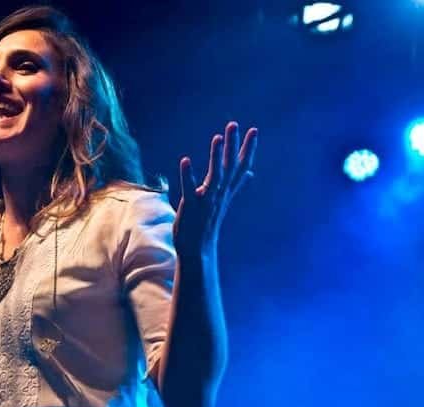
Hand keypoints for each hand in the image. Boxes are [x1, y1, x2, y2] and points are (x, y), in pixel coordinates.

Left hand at [173, 121, 257, 255]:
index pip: (240, 167)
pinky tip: (186, 160)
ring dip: (216, 157)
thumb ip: (236, 184)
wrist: (198, 250)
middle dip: (233, 145)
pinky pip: (190, 189)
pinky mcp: (191, 207)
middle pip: (229, 167)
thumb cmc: (208, 223)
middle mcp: (219, 194)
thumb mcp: (224, 200)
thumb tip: (249, 172)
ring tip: (217, 137)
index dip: (248, 149)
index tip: (254, 130)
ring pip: (215, 176)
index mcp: (226, 191)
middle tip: (234, 124)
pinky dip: (188, 175)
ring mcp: (206, 200)